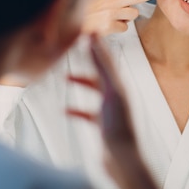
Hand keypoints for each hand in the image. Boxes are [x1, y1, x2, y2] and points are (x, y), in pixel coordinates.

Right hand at [67, 34, 155, 188]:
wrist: (122, 157)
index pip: (106, 60)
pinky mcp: (103, 125)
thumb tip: (94, 41)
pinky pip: (88, 113)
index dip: (97, 46)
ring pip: (94, 91)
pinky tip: (65, 109)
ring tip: (66, 77)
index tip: (88, 32)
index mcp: (119, 86)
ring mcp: (110, 111)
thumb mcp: (111, 91)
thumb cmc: (118, 125)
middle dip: (88, 62)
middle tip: (74, 50)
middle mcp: (116, 96)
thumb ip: (102, 66)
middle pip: (101, 73)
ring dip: (81, 83)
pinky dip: (77, 108)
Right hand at [82, 0, 169, 35]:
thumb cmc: (84, 4)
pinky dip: (118, 27)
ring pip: (133, 14)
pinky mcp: (109, 25)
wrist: (71, 21)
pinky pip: (124, 27)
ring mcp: (112, 13)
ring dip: (126, 16)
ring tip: (111, 15)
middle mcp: (114, 1)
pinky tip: (107, 24)